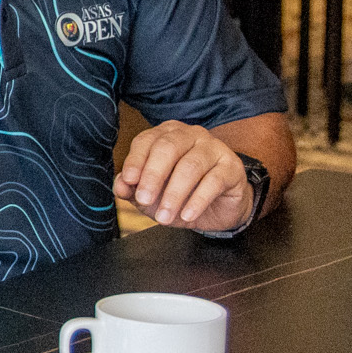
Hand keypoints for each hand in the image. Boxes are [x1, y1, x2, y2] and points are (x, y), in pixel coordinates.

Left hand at [116, 120, 253, 231]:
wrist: (218, 208)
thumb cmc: (181, 195)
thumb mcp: (152, 195)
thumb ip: (133, 189)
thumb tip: (120, 186)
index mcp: (166, 136)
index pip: (146, 141)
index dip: (135, 160)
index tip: (128, 181)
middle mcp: (190, 135)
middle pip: (168, 148)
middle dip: (153, 175)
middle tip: (144, 199)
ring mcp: (213, 148)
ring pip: (190, 165)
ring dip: (174, 194)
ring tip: (165, 217)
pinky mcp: (232, 166)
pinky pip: (214, 181)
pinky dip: (197, 200)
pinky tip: (187, 215)